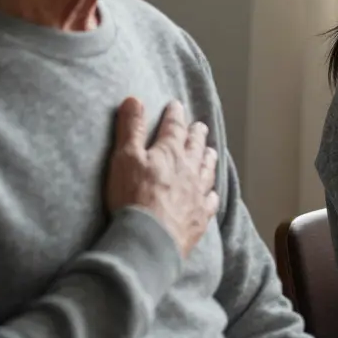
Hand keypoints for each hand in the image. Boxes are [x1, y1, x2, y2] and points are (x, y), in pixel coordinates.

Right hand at [107, 98, 219, 256]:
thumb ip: (131, 128)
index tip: (176, 105)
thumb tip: (134, 99)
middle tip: (200, 126)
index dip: (175, 115)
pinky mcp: (200, 217)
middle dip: (197, 134)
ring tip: (210, 152)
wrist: (150, 238)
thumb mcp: (125, 157)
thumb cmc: (133, 196)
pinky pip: (210, 201)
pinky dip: (212, 194)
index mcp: (170, 153)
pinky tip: (212, 194)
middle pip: (196, 147)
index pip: (174, 128)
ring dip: (208, 159)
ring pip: (207, 171)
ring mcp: (197, 194)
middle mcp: (189, 170)